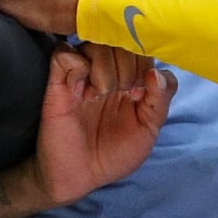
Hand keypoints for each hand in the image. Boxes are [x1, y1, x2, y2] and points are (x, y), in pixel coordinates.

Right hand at [31, 44, 173, 206]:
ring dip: (105, 70)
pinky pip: (64, 54)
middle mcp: (106, 70)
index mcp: (131, 78)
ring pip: (95, 44)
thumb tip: (155, 72)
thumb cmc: (114, 153)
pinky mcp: (57, 81)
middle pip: (120, 41)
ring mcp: (81, 73)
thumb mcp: (148, 129)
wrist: (79, 175)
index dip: (145, 65)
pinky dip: (78, 68)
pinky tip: (80, 91)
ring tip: (100, 96)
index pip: (142, 48)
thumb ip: (160, 100)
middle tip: (121, 96)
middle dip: (127, 70)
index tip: (140, 94)